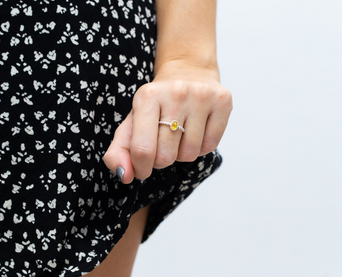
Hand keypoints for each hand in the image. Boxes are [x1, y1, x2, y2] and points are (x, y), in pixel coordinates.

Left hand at [103, 62, 231, 183]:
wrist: (187, 72)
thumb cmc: (157, 104)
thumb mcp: (132, 122)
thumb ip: (119, 151)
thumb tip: (124, 175)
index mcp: (147, 96)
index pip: (142, 150)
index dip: (140, 168)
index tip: (142, 168)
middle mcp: (175, 92)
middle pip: (166, 156)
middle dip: (162, 159)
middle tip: (163, 143)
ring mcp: (201, 95)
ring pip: (189, 154)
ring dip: (182, 153)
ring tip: (180, 133)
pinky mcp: (222, 101)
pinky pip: (209, 147)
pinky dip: (200, 147)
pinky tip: (196, 130)